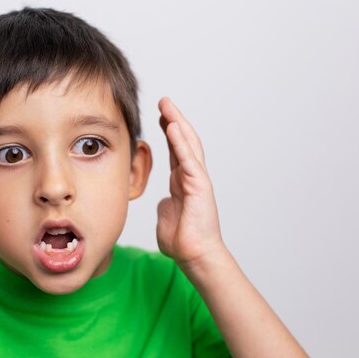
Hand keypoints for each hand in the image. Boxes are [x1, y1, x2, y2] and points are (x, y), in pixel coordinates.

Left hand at [156, 97, 226, 271]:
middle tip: (163, 101)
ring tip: (167, 105)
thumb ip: (164, 206)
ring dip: (177, 123)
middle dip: (173, 120)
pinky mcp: (199, 186)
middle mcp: (191, 177)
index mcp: (182, 183)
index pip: (175, 151)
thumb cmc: (182, 241)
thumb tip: (162, 202)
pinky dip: (180, 141)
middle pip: (183, 142)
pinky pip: (188, 159)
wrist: (194, 255)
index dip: (167, 132)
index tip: (159, 117)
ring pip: (188, 145)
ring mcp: (197, 180)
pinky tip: (172, 126)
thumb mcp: (166, 217)